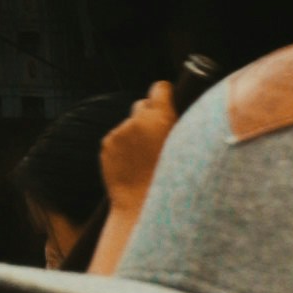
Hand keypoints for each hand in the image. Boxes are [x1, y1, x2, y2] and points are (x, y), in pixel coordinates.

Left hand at [94, 80, 178, 249]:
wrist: (142, 204)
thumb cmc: (172, 179)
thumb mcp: (186, 148)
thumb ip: (177, 124)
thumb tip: (174, 110)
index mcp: (161, 117)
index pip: (159, 88)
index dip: (163, 94)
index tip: (166, 99)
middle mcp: (137, 120)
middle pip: (142, 105)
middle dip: (149, 116)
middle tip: (157, 137)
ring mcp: (119, 132)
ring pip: (129, 125)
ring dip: (135, 134)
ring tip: (146, 158)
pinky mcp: (106, 145)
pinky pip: (117, 139)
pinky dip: (123, 147)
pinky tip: (133, 164)